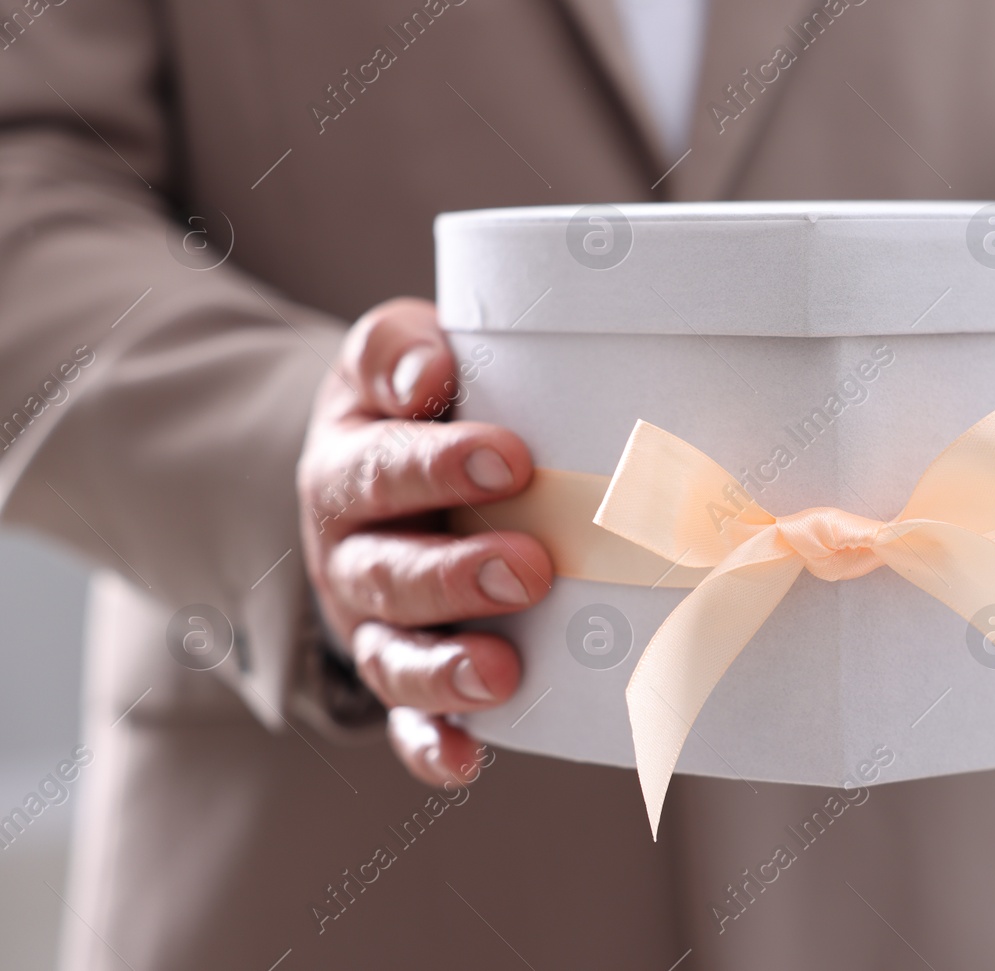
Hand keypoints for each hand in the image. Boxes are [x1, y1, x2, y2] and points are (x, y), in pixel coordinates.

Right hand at [296, 298, 550, 785]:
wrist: (388, 463)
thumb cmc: (416, 404)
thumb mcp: (393, 353)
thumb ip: (399, 349)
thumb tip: (425, 374)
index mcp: (348, 467)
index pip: (382, 469)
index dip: (439, 466)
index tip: (511, 459)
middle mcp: (349, 551)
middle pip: (386, 573)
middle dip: (457, 575)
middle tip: (531, 566)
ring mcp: (373, 620)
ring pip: (393, 656)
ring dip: (445, 668)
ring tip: (502, 671)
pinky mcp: (401, 669)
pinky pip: (406, 721)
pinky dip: (430, 745)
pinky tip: (467, 762)